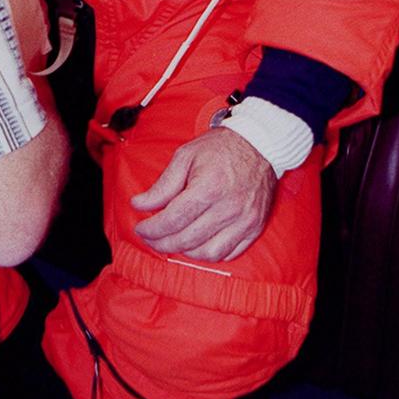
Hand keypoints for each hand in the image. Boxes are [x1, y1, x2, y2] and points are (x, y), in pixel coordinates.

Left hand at [131, 127, 276, 262]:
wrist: (260, 145)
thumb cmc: (220, 148)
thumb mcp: (185, 156)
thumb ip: (162, 185)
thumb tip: (139, 204)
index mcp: (208, 188)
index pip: (173, 220)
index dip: (152, 229)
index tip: (141, 229)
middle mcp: (228, 208)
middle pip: (187, 240)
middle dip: (162, 243)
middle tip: (150, 238)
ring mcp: (244, 221)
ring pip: (207, 253)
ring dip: (185, 251)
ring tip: (173, 240)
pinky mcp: (255, 228)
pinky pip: (229, 254)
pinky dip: (209, 254)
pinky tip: (197, 243)